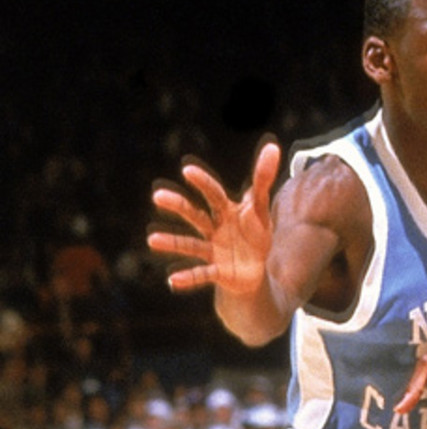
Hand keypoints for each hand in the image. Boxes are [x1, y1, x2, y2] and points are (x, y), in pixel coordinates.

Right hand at [148, 140, 281, 294]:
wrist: (255, 269)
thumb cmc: (255, 233)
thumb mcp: (261, 209)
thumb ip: (263, 180)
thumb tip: (273, 148)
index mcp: (225, 211)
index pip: (214, 194)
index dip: (203, 183)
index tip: (187, 170)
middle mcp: (214, 229)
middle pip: (195, 215)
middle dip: (179, 206)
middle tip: (157, 197)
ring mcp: (214, 250)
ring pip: (191, 245)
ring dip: (173, 243)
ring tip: (152, 240)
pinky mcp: (218, 271)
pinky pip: (202, 274)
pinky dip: (189, 278)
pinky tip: (173, 281)